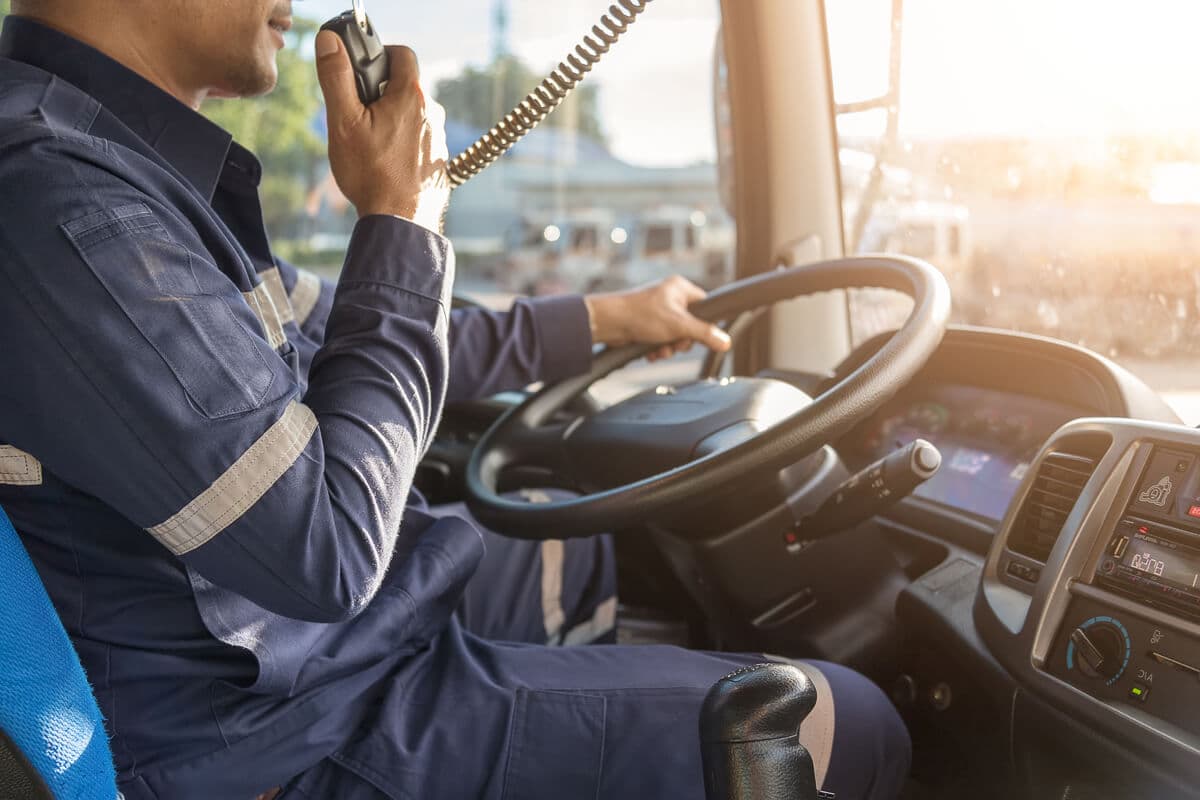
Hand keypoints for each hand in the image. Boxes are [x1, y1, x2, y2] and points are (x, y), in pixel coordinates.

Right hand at [314, 32, 449, 231]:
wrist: (400, 222)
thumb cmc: (371, 173)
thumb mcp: (344, 122)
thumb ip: (336, 78)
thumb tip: (329, 42)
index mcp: (412, 96)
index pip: (402, 53)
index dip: (379, 55)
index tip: (361, 73)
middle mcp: (432, 113)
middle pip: (405, 86)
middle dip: (380, 93)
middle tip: (358, 116)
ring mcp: (438, 138)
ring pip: (411, 115)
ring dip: (391, 120)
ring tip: (370, 145)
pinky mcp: (438, 160)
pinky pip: (418, 139)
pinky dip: (402, 143)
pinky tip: (386, 163)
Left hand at [583, 276, 731, 361]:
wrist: (608, 323)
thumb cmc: (640, 315)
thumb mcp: (679, 326)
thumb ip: (704, 334)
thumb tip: (725, 342)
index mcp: (681, 288)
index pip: (705, 306)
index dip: (704, 324)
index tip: (696, 335)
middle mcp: (670, 297)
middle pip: (691, 325)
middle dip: (681, 341)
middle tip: (673, 343)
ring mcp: (658, 311)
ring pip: (675, 336)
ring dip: (669, 348)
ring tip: (659, 349)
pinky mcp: (647, 324)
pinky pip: (661, 340)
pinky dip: (657, 348)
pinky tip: (650, 352)